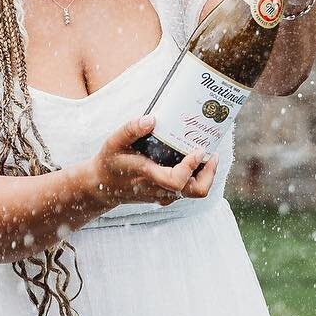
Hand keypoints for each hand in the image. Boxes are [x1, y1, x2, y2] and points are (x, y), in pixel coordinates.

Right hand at [88, 118, 216, 208]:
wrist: (103, 187)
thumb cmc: (110, 162)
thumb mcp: (114, 142)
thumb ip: (131, 129)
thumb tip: (151, 119)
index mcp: (147, 175)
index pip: (176, 180)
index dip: (191, 167)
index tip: (198, 149)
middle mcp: (159, 189)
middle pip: (195, 191)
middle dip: (209, 173)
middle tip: (212, 153)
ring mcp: (164, 195)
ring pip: (194, 192)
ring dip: (205, 174)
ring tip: (207, 154)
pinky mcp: (165, 196)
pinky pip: (187, 190)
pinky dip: (196, 177)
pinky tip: (194, 160)